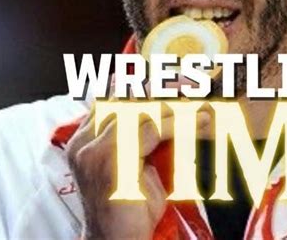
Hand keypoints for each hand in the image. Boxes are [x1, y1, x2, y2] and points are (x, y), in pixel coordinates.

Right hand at [66, 76, 208, 239]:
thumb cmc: (131, 205)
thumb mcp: (139, 160)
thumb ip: (146, 132)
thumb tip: (172, 104)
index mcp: (86, 136)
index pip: (117, 94)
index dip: (149, 84)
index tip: (180, 81)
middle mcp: (84, 139)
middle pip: (128, 96)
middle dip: (164, 88)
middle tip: (194, 86)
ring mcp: (93, 150)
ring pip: (142, 109)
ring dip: (178, 105)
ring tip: (203, 104)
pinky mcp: (110, 162)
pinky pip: (151, 129)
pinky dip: (179, 123)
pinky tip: (200, 122)